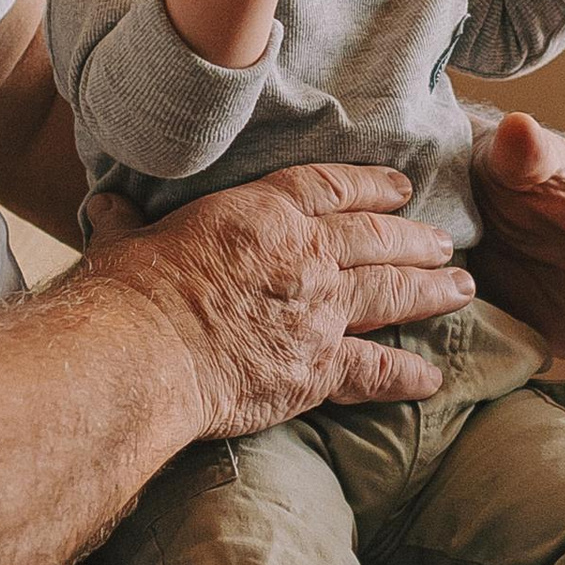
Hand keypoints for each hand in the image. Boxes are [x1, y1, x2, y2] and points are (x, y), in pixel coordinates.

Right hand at [84, 163, 473, 436]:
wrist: (143, 353)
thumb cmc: (127, 293)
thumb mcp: (125, 241)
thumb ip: (125, 221)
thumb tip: (103, 203)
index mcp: (260, 212)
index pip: (329, 188)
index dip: (369, 185)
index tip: (398, 187)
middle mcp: (304, 255)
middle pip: (376, 238)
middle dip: (415, 238)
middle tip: (444, 241)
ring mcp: (319, 311)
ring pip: (392, 292)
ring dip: (431, 289)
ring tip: (460, 287)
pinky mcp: (319, 368)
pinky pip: (376, 369)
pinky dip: (407, 375)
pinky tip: (431, 379)